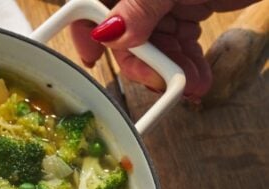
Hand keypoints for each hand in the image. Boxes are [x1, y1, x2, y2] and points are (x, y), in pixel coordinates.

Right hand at [70, 0, 259, 98]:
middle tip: (166, 84)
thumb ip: (140, 6)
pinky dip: (186, 62)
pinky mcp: (187, 9)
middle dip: (148, 64)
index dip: (86, 33)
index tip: (93, 60)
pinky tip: (198, 76)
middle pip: (125, 35)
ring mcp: (163, 2)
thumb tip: (107, 33)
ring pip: (154, 45)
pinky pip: (177, 42)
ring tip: (194, 85)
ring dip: (172, 70)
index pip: (91, 8)